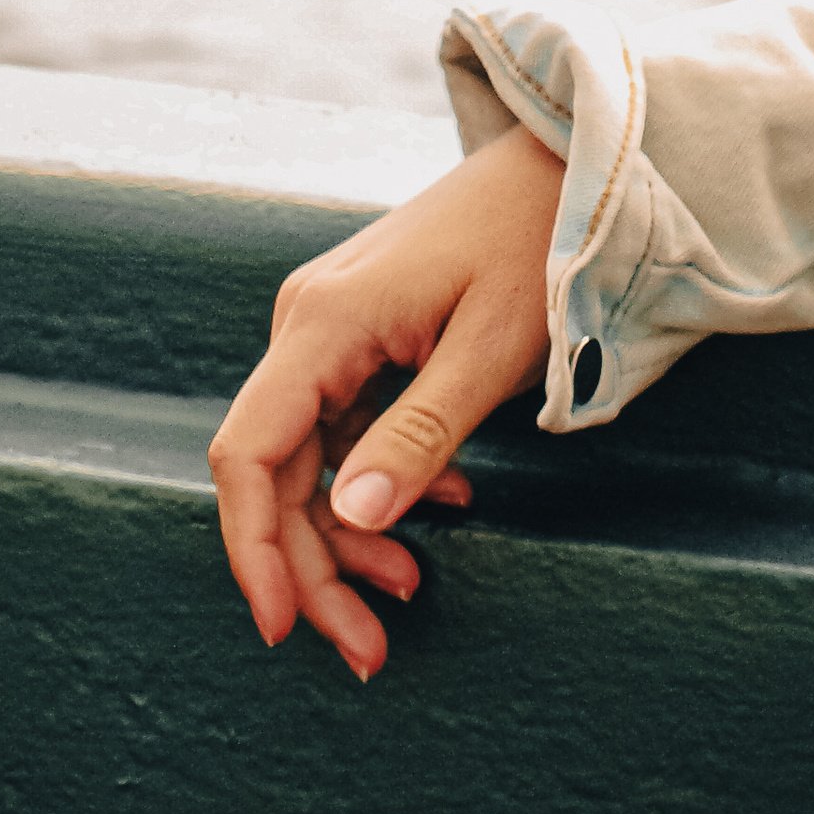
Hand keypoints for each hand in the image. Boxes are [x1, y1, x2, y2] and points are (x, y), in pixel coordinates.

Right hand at [208, 120, 566, 678]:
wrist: (566, 165)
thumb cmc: (538, 245)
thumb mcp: (492, 349)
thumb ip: (420, 435)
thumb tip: (351, 523)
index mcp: (323, 322)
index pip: (247, 453)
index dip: (253, 549)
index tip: (281, 628)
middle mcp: (307, 323)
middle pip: (277, 473)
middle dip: (316, 569)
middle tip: (371, 648)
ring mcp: (330, 328)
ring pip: (310, 461)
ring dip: (350, 535)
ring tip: (414, 586)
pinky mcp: (359, 335)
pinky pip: (344, 429)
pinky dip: (381, 482)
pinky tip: (446, 505)